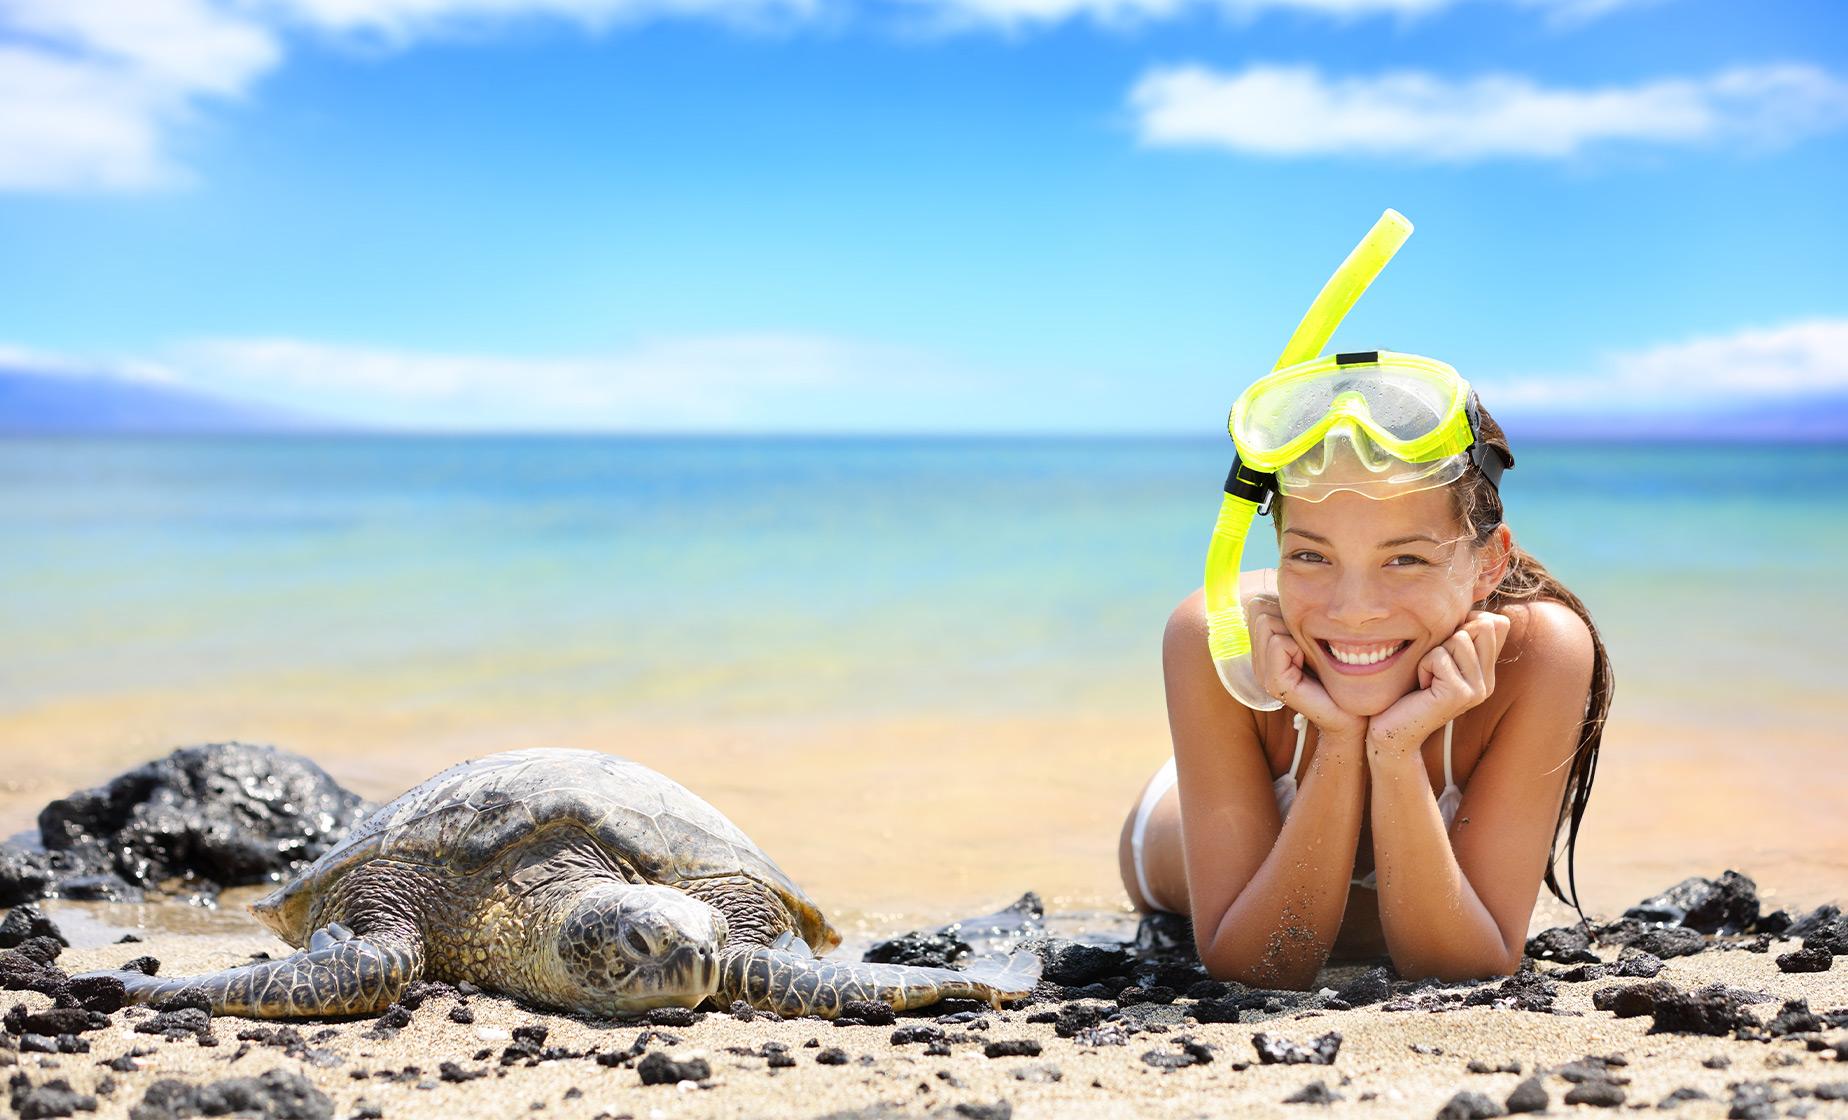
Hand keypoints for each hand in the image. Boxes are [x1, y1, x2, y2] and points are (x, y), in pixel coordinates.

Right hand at [1247, 594, 1367, 742]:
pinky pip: (1278, 643)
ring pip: (1266, 621)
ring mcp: (1263, 673)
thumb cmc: (1343, 670)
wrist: (1356, 712)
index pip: (1258, 604)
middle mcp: (1258, 659)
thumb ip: (1298, 614)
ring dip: (1296, 632)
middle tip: (1311, 645)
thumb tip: (1291, 583)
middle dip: (1289, 618)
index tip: (1309, 632)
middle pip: (1259, 609)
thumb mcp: (1317, 634)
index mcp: (1265, 646)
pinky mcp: (1275, 684)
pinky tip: (1309, 665)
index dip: (1286, 610)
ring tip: (1312, 656)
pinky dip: (1297, 648)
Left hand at [1367, 610, 1510, 757]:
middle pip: (1482, 625)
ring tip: (1427, 678)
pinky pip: (1439, 656)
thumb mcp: (1438, 657)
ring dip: (1433, 653)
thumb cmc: (1409, 690)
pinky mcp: (1460, 693)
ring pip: (1459, 638)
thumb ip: (1458, 637)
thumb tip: (1474, 608)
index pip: (1497, 623)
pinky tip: (1422, 688)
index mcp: (1486, 671)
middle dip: (1449, 637)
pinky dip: (1423, 666)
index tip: (1445, 648)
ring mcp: (1478, 689)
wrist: (1393, 731)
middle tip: (1435, 665)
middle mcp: (1488, 681)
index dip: (1466, 623)